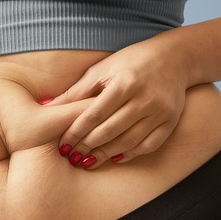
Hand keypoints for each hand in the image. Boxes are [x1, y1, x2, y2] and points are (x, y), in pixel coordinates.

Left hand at [44, 35, 189, 168]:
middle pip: (110, 130)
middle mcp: (144, 98)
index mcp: (124, 82)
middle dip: (88, 147)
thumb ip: (76, 91)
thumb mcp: (102, 70)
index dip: (76, 132)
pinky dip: (131, 154)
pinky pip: (150, 145)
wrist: (175, 57)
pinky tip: (114, 157)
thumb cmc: (131, 62)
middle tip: (72, 158)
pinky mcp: (171, 120)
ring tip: (88, 162)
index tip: (63, 146)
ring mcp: (160, 111)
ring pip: (129, 141)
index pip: (94, 114)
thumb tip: (45, 107)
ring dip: (106, 155)